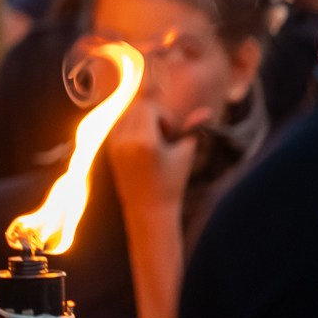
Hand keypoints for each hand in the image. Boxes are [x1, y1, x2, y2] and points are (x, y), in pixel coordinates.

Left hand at [106, 97, 202, 214]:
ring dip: (143, 122)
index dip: (164, 116)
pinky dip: (133, 129)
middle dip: (154, 116)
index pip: (148, 107)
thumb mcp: (185, 154)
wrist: (148, 210)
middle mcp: (124, 141)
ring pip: (128, 116)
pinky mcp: (110, 151)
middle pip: (137, 109)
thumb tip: (206, 110)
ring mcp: (114, 146)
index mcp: (143, 141)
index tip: (171, 133)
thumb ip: (194, 130)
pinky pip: (121, 127)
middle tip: (164, 137)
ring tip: (154, 143)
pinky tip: (144, 148)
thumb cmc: (172, 183)